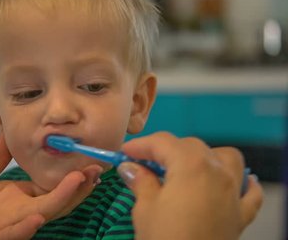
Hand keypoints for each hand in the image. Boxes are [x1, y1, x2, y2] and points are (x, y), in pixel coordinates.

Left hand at [0, 134, 101, 239]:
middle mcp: (24, 210)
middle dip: (78, 185)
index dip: (70, 174)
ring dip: (62, 199)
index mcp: (20, 195)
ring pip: (45, 213)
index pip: (52, 184)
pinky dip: (27, 228)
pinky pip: (16, 234)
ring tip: (77, 181)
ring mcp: (14, 224)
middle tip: (96, 168)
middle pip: (58, 198)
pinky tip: (37, 217)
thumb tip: (10, 130)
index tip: (87, 158)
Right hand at [117, 132, 262, 239]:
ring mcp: (233, 192)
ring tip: (185, 169)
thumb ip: (140, 181)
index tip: (125, 153)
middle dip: (167, 150)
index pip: (163, 143)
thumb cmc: (164, 238)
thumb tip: (130, 167)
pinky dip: (241, 182)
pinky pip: (249, 190)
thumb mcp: (145, 208)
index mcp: (191, 165)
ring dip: (205, 157)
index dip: (140, 145)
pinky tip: (231, 184)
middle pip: (191, 146)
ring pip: (225, 158)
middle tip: (144, 164)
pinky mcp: (241, 214)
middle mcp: (217, 171)